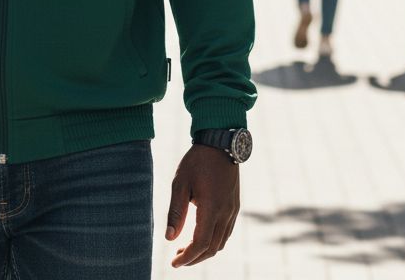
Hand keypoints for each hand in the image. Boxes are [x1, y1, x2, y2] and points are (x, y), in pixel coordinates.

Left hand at [165, 144, 239, 267]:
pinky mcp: (235, 205)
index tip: (173, 262)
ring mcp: (233, 210)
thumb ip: (176, 211)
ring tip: (186, 249)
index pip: (201, 244)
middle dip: (195, 258)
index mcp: (212, 208)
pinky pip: (226, 232)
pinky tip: (201, 235)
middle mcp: (226, 213)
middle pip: (213, 248)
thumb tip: (169, 238)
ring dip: (205, 250)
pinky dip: (214, 241)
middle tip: (177, 258)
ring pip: (221, 242)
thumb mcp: (180, 183)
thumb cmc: (197, 161)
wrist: (220, 142)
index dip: (187, 257)